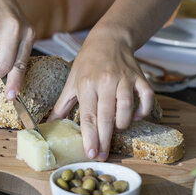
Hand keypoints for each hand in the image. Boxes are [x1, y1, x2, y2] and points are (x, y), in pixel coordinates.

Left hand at [48, 32, 153, 160]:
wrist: (109, 39)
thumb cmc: (88, 62)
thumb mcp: (72, 81)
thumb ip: (62, 105)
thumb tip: (49, 124)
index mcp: (87, 84)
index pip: (88, 116)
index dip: (90, 137)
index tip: (90, 153)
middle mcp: (106, 82)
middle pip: (106, 117)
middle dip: (104, 140)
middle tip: (102, 156)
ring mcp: (125, 79)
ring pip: (127, 108)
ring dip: (122, 124)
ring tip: (116, 130)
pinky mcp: (140, 78)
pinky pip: (146, 97)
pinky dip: (143, 110)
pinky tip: (135, 117)